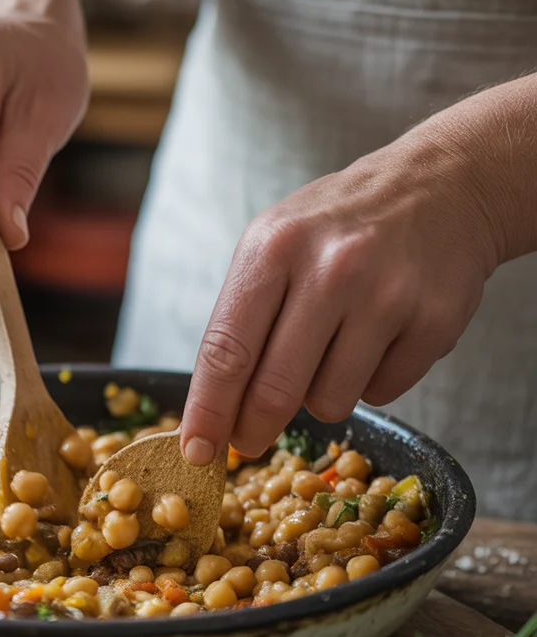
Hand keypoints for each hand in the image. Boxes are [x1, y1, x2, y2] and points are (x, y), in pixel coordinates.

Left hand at [180, 129, 502, 464]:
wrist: (441, 185)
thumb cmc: (336, 226)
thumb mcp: (273, 245)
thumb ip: (242, 320)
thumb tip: (217, 411)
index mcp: (274, 248)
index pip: (227, 350)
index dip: (208, 410)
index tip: (195, 451)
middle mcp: (331, 270)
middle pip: (274, 388)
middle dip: (253, 428)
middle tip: (248, 441)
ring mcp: (387, 295)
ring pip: (329, 401)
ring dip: (320, 396)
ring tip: (332, 349)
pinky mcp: (435, 321)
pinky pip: (383, 393)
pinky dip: (371, 381)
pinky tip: (378, 338)